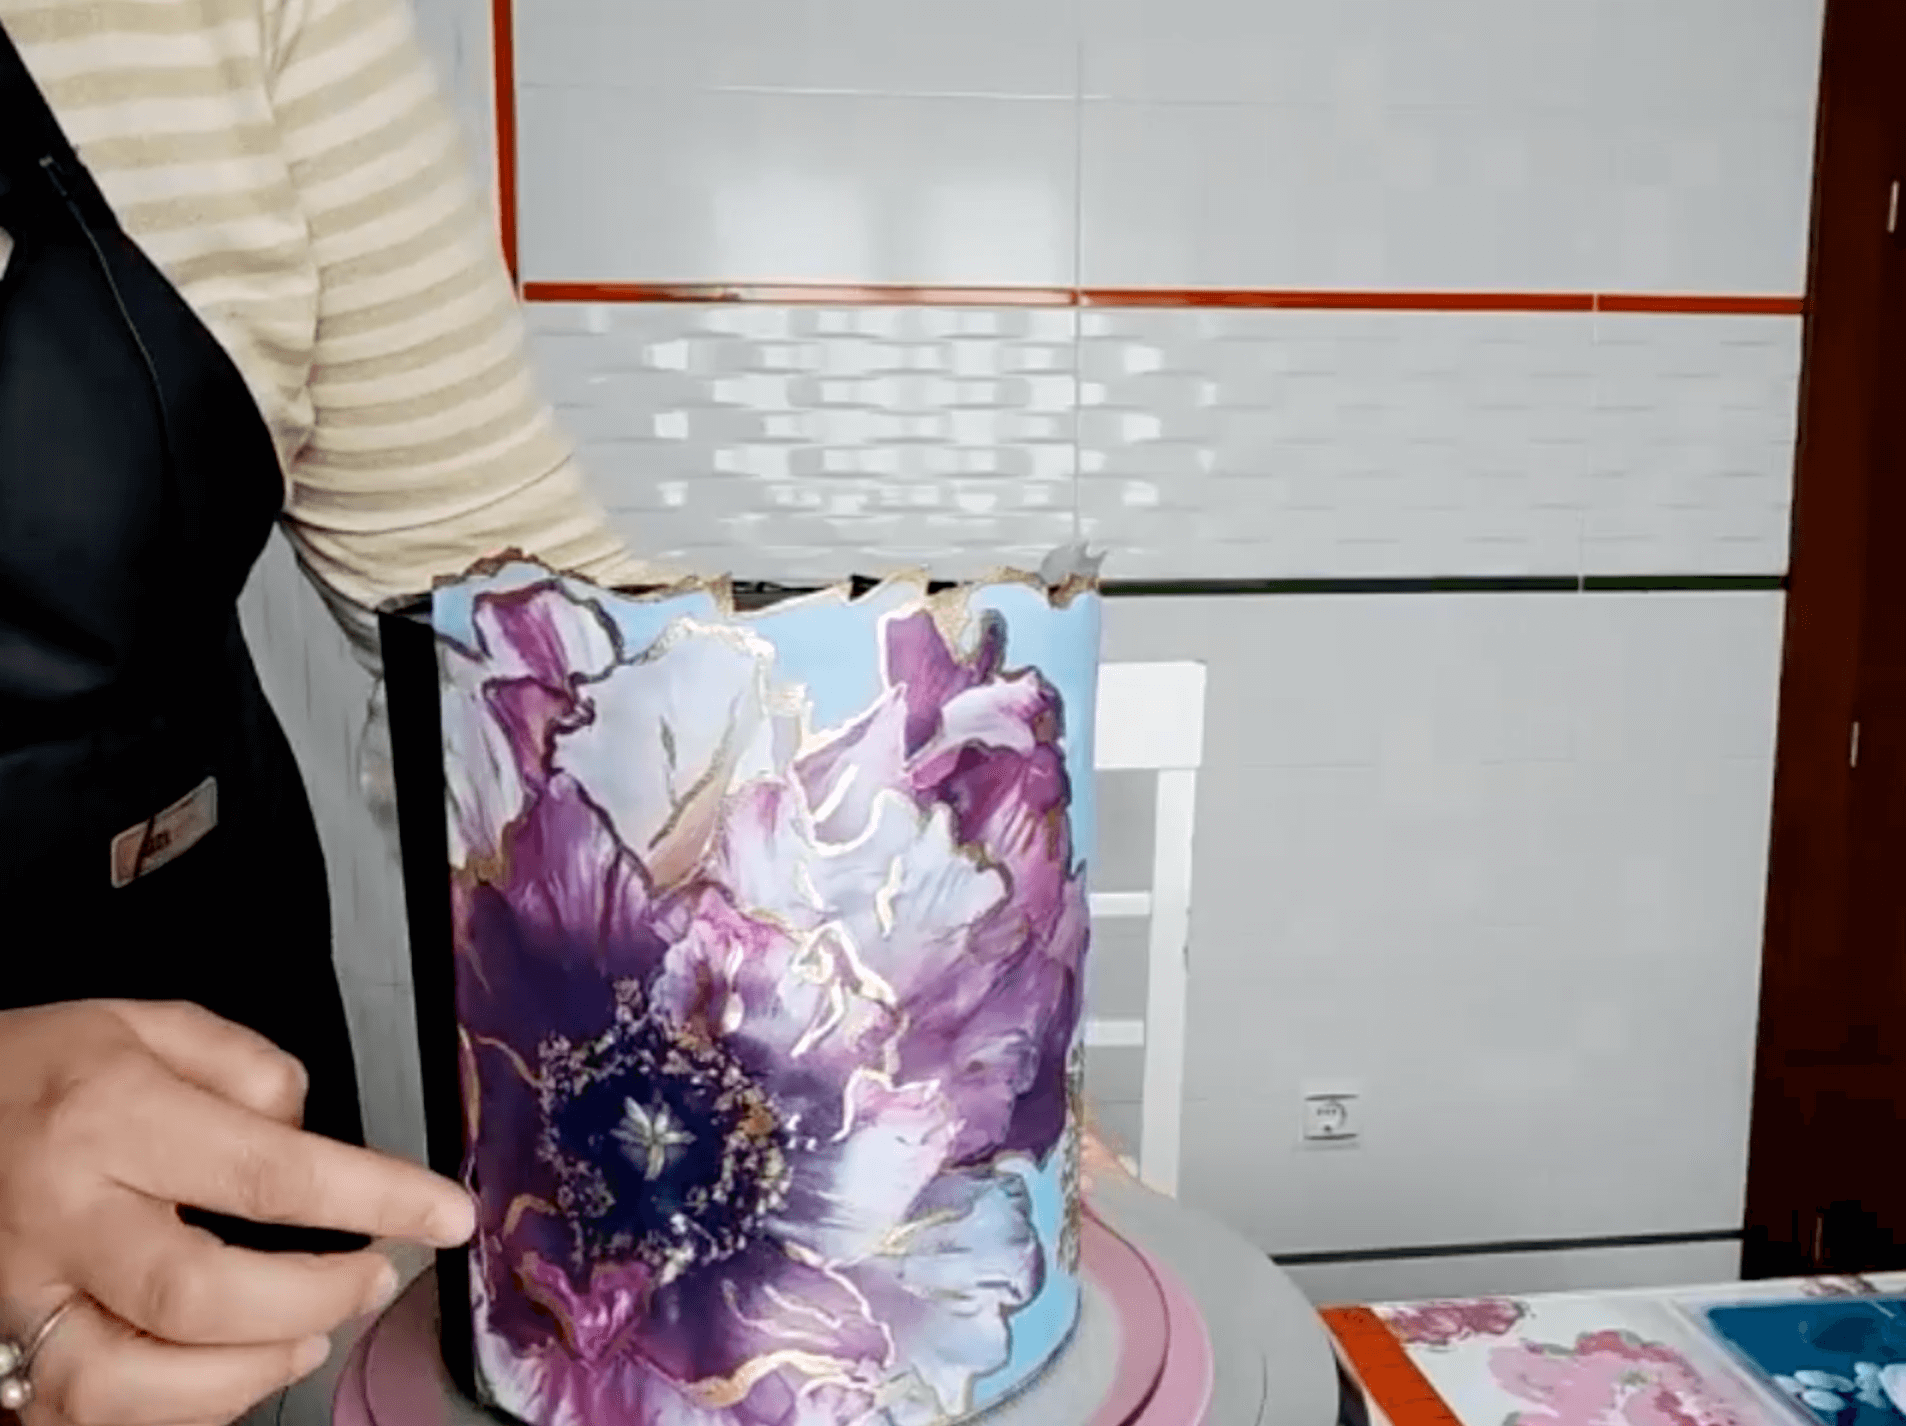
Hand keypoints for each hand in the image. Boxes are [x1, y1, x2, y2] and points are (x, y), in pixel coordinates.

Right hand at [0, 1000, 474, 1425]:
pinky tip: (229, 1375)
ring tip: (307, 1339)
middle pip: (197, 1295)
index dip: (376, 1199)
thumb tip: (308, 1133)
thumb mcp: (145, 1024)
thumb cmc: (38, 1070)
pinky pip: (81, 1417)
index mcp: (110, 1118)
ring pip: (124, 1383)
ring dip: (239, 1379)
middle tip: (375, 1278)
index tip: (447, 1215)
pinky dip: (172, 1414)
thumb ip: (245, 1067)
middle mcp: (60, 1215)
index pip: (269, 1172)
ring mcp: (16, 1297)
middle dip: (312, 1299)